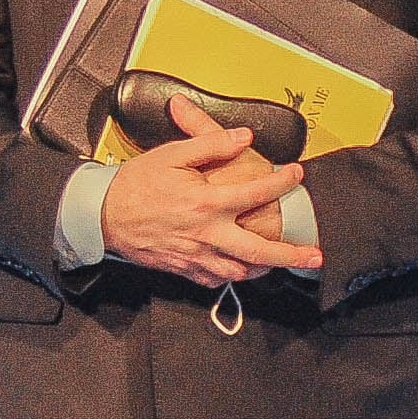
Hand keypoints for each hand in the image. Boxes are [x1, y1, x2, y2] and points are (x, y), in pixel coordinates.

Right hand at [97, 95, 321, 289]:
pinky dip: (232, 275)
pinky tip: (240, 268)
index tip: (297, 173)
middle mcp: (207, 234)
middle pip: (259, 251)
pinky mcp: (184, 270)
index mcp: (207, 203)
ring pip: (240, 271)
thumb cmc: (136, 183)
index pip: (257, 192)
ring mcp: (196, 256)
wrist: (102, 216)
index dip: (282, 181)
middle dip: (291, 254)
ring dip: (264, 268)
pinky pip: (215, 280)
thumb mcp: (172, 154)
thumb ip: (211, 143)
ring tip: (280, 263)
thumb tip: (244, 138)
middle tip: (314, 256)